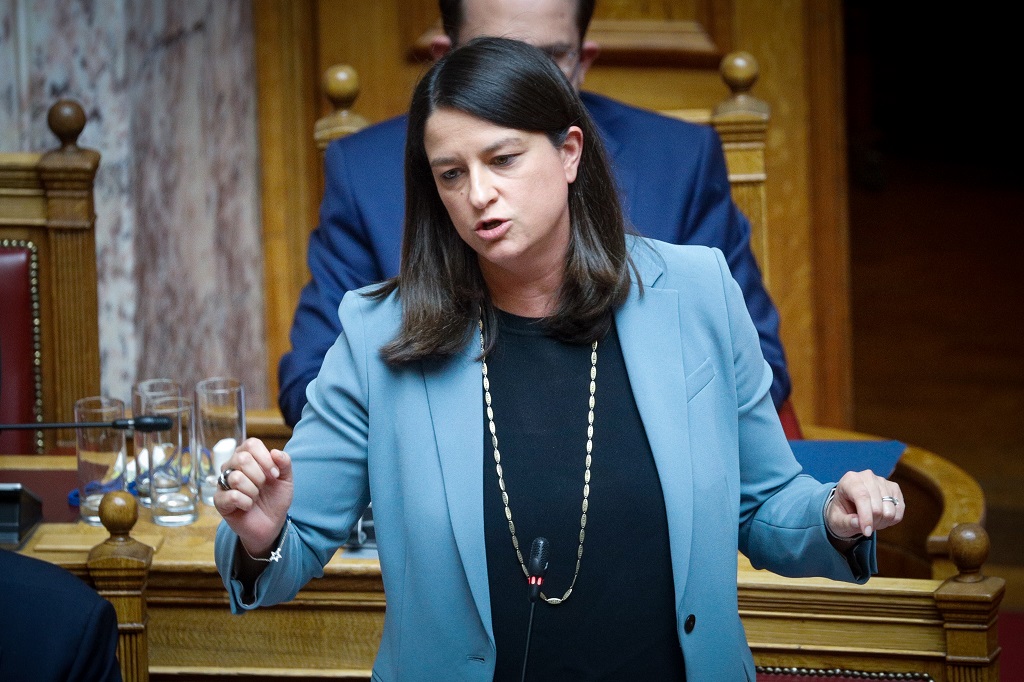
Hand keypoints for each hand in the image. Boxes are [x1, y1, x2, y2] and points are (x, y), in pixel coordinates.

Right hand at [213, 437, 293, 556]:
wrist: (271, 524)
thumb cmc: (275, 498)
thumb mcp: (286, 479)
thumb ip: (285, 463)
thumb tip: (275, 452)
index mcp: (248, 456)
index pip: (251, 444)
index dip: (265, 458)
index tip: (275, 474)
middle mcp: (232, 466)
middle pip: (242, 458)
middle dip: (259, 476)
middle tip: (263, 487)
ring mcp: (223, 483)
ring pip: (236, 477)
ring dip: (253, 490)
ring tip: (255, 497)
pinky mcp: (219, 500)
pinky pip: (232, 496)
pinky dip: (246, 503)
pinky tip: (248, 506)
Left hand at [826, 469, 903, 537]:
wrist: (850, 506)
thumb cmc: (841, 512)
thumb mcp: (837, 520)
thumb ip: (846, 522)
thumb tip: (857, 523)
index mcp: (850, 480)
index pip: (862, 497)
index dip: (866, 517)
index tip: (866, 532)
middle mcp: (867, 476)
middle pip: (877, 507)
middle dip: (872, 523)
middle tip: (865, 526)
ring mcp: (882, 481)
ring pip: (889, 510)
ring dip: (882, 522)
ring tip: (871, 520)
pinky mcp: (894, 488)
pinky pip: (899, 510)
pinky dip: (891, 519)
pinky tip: (881, 517)